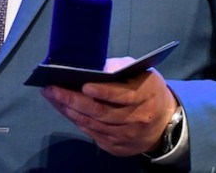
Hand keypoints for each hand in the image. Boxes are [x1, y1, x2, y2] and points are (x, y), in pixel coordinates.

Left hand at [40, 57, 177, 156]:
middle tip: (52, 89)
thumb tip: (93, 67)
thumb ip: (119, 67)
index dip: (103, 92)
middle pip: (102, 112)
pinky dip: (78, 122)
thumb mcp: (140, 72)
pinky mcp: (118, 147)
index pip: (123, 95)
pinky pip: (94, 135)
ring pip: (94, 125)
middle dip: (73, 100)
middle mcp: (137, 118)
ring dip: (70, 111)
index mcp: (145, 95)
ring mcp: (127, 136)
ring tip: (53, 97)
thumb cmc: (146, 89)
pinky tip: (65, 110)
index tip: (83, 85)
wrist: (163, 122)